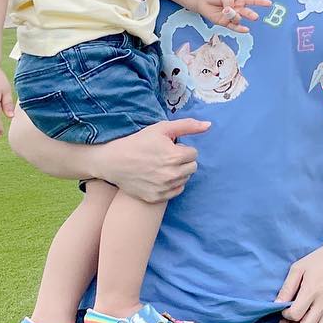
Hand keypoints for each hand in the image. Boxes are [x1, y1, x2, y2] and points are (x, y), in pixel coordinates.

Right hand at [92, 118, 209, 201]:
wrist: (113, 161)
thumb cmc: (138, 142)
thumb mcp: (162, 128)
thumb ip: (188, 126)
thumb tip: (209, 125)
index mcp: (175, 156)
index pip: (194, 154)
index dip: (182, 149)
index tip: (168, 148)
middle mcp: (172, 174)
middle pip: (192, 168)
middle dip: (183, 161)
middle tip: (165, 157)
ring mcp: (164, 188)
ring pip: (185, 179)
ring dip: (177, 172)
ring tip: (160, 166)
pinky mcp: (157, 198)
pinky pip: (176, 191)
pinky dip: (171, 185)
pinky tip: (158, 177)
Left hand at [198, 0, 269, 29]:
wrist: (202, 0)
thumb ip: (229, 1)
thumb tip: (231, 10)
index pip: (252, 0)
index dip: (261, 2)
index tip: (270, 3)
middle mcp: (238, 8)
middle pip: (248, 12)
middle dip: (251, 15)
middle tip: (254, 17)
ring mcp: (232, 16)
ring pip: (238, 18)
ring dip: (234, 15)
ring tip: (227, 10)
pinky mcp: (226, 23)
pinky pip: (234, 27)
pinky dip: (240, 29)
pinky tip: (245, 30)